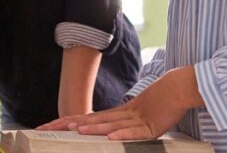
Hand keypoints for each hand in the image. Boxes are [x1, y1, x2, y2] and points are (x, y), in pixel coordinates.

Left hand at [38, 66, 202, 139]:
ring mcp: (136, 120)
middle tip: (47, 128)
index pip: (87, 118)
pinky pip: (135, 132)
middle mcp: (122, 115)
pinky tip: (111, 138)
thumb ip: (124, 122)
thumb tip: (110, 132)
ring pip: (111, 125)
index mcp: (117, 114)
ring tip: (75, 131)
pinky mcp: (151, 126)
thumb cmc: (161, 101)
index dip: (67, 122)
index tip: (48, 126)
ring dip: (93, 128)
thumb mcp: (139, 114)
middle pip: (91, 121)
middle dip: (68, 125)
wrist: (179, 87)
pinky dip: (122, 135)